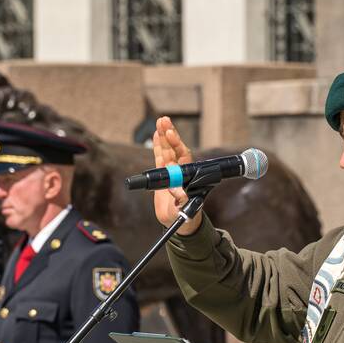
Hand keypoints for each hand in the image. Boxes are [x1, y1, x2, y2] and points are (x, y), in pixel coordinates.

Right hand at [152, 117, 201, 235]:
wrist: (180, 222)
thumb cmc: (188, 216)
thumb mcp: (187, 210)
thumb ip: (184, 202)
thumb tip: (181, 195)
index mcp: (187, 176)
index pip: (183, 156)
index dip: (176, 145)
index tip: (170, 134)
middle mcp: (180, 171)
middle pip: (174, 148)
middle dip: (169, 134)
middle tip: (164, 120)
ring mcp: (171, 172)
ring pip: (166, 150)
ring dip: (163, 136)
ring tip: (160, 121)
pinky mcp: (163, 175)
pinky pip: (160, 157)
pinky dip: (158, 146)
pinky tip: (155, 134)